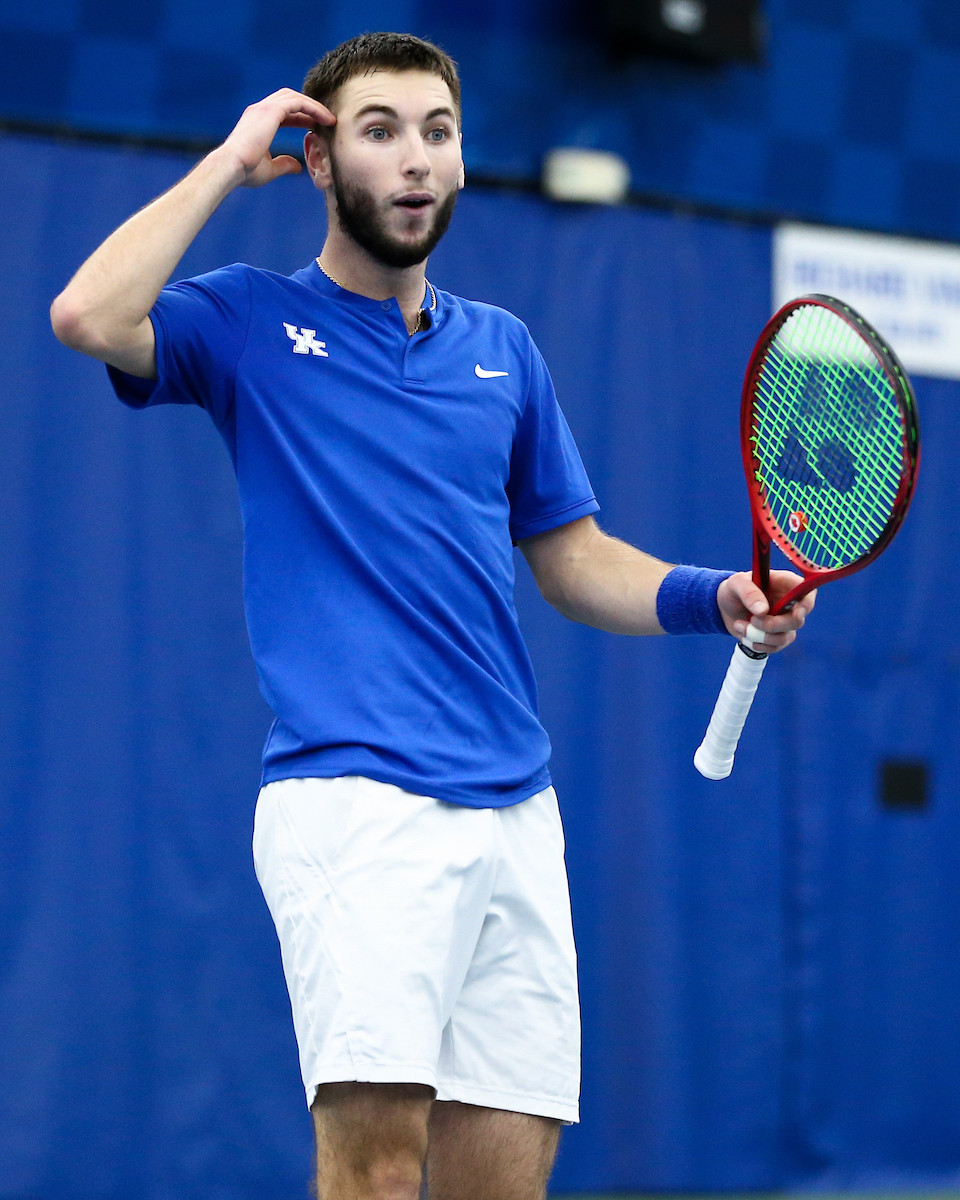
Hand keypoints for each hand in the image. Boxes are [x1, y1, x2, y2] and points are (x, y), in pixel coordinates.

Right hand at [220, 88, 335, 187]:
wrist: (231, 167)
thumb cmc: (245, 171)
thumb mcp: (269, 169)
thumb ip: (283, 165)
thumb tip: (297, 167)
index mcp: (257, 121)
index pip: (283, 112)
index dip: (301, 118)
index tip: (316, 128)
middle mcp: (259, 110)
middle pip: (289, 99)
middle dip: (309, 108)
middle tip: (326, 121)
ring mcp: (264, 108)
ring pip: (295, 97)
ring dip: (314, 106)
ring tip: (330, 120)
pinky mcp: (271, 110)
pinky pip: (298, 103)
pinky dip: (313, 108)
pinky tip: (326, 120)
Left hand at [716, 570, 815, 653]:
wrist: (724, 607)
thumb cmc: (734, 589)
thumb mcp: (736, 583)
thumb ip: (749, 593)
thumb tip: (762, 610)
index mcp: (786, 585)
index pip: (808, 594)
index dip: (806, 605)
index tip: (795, 613)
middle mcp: (790, 604)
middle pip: (797, 621)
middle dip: (773, 625)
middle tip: (752, 620)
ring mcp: (784, 621)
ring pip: (785, 637)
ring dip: (760, 636)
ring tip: (740, 626)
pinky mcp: (776, 636)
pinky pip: (774, 647)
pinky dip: (757, 644)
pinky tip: (744, 633)